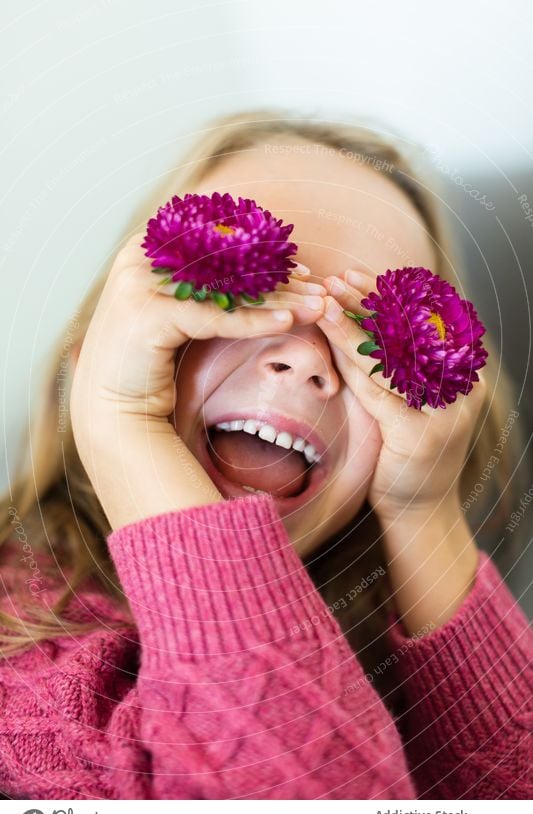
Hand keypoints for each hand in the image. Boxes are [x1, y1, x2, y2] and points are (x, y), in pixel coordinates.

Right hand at [69, 233, 324, 528]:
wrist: (113, 411)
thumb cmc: (151, 365)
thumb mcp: (179, 315)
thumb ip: (204, 289)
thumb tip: (259, 273)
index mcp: (148, 251)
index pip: (218, 245)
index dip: (264, 256)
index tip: (303, 272)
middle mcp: (140, 259)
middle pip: (225, 264)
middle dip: (278, 278)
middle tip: (320, 289)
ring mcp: (139, 284)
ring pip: (224, 288)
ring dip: (276, 298)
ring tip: (316, 306)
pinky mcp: (146, 314)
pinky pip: (213, 316)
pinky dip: (252, 321)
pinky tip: (288, 324)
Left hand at [316, 268, 486, 521]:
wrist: (419, 508)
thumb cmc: (406, 449)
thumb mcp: (408, 399)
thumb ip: (396, 363)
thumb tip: (358, 314)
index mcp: (463, 371)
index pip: (425, 318)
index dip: (389, 292)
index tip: (354, 274)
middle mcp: (461, 386)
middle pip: (410, 329)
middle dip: (369, 300)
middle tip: (334, 279)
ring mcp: (445, 411)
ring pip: (393, 357)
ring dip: (354, 325)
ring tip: (324, 302)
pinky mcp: (420, 434)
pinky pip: (380, 391)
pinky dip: (353, 364)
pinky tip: (331, 344)